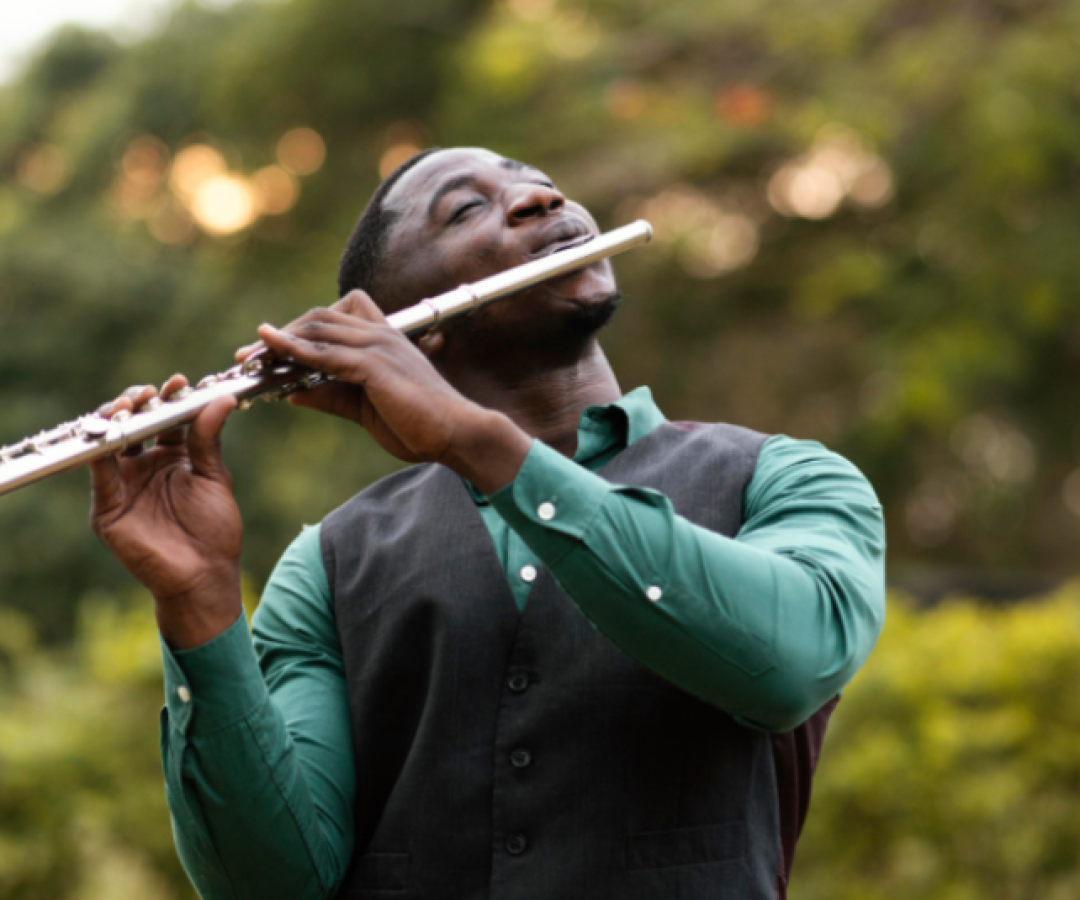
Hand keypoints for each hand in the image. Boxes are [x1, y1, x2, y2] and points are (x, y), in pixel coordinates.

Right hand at [89, 376, 242, 648]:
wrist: (204, 574)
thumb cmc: (215, 530)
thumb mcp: (214, 478)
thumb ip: (210, 439)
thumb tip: (222, 398)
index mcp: (174, 457)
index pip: (165, 419)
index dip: (169, 399)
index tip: (180, 383)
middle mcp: (145, 466)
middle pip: (134, 425)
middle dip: (138, 403)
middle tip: (149, 392)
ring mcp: (124, 485)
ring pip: (110, 443)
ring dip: (115, 420)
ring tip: (129, 406)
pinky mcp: (107, 507)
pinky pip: (98, 474)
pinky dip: (99, 451)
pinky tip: (110, 433)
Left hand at [251, 290, 531, 492]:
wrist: (457, 435)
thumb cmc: (419, 425)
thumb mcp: (364, 409)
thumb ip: (330, 396)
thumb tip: (292, 394)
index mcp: (381, 340)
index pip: (330, 319)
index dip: (296, 331)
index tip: (267, 351)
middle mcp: (380, 334)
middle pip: (318, 318)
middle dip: (280, 335)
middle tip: (249, 356)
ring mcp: (379, 346)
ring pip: (319, 329)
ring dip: (281, 342)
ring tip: (252, 358)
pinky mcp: (377, 366)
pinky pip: (328, 353)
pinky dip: (297, 351)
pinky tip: (275, 355)